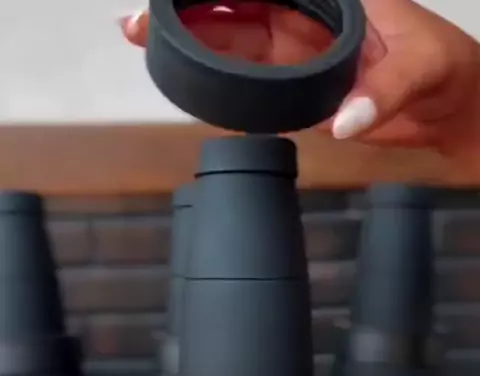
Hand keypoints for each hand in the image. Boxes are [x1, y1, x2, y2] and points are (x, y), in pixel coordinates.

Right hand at [120, 1, 479, 161]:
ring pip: (232, 42)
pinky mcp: (297, 90)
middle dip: (188, 12)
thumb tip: (345, 120)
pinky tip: (188, 80)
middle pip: (234, 7)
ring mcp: (298, 54)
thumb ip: (384, 90)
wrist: (448, 109)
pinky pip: (248, 83)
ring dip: (193, 45)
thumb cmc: (443, 68)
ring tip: (149, 43)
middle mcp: (306, 18)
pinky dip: (218, 81)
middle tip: (143, 22)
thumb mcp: (420, 67)